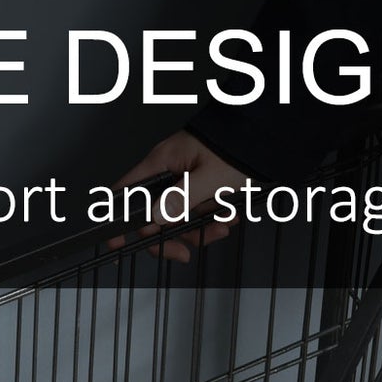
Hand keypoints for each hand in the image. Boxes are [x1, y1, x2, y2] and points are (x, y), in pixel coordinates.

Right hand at [109, 132, 246, 260]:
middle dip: (173, 235)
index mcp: (162, 162)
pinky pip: (192, 209)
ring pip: (176, 216)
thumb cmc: (237, 144)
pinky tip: (224, 216)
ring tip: (221, 226)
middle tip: (187, 250)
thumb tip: (157, 216)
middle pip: (153, 215)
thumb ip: (182, 198)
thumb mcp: (211, 177)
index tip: (119, 244)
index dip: (119, 222)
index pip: (126, 195)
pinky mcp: (194, 184)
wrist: (262, 132)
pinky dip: (207, 219)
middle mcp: (166, 170)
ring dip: (198, 229)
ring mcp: (180, 178)